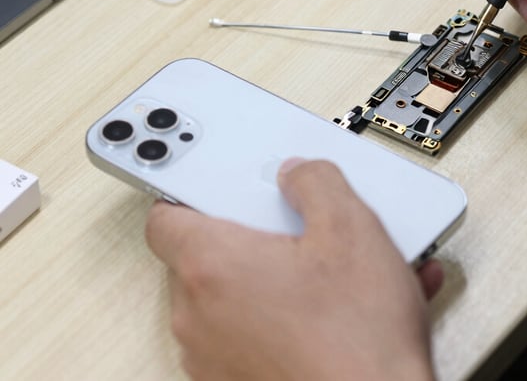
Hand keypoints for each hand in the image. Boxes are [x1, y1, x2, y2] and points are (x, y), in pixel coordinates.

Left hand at [145, 159, 440, 380]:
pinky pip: (256, 330)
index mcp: (213, 267)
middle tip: (292, 221)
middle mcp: (201, 317)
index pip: (165, 215)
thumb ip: (316, 181)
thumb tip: (299, 172)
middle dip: (250, 233)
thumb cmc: (356, 339)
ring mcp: (217, 357)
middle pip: (206, 253)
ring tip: (333, 267)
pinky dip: (289, 313)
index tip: (196, 175)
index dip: (187, 190)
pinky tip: (344, 304)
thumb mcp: (350, 228)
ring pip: (235, 295)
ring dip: (275, 275)